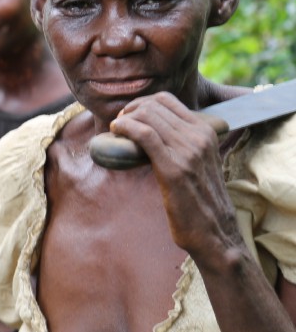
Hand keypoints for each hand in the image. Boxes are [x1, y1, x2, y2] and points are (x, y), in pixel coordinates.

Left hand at [108, 92, 244, 262]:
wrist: (215, 232)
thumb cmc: (200, 200)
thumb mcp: (198, 163)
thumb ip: (183, 144)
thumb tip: (154, 133)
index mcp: (206, 131)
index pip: (166, 100)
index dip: (140, 104)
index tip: (129, 118)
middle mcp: (199, 136)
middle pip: (153, 105)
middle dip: (129, 112)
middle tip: (119, 127)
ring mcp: (188, 151)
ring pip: (147, 116)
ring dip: (124, 120)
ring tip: (116, 132)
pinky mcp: (173, 168)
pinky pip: (144, 135)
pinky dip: (125, 129)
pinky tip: (116, 133)